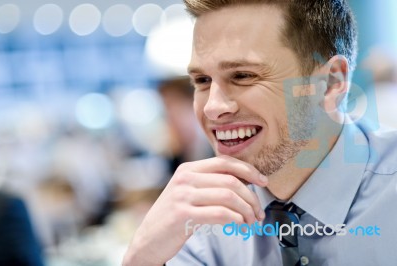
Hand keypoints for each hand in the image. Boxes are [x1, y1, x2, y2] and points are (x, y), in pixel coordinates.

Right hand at [122, 155, 267, 265]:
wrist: (148, 240)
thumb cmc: (173, 217)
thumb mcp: (188, 192)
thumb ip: (210, 184)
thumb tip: (245, 183)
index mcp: (188, 169)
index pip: (225, 162)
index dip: (248, 170)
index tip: (263, 181)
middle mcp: (185, 178)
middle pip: (231, 180)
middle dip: (251, 197)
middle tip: (259, 212)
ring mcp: (182, 196)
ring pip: (228, 197)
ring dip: (247, 210)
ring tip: (251, 221)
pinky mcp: (183, 215)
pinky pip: (220, 213)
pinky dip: (235, 219)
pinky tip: (239, 225)